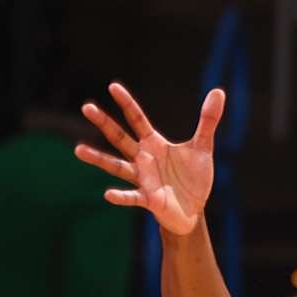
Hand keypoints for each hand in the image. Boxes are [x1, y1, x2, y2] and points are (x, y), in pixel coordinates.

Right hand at [75, 82, 224, 237]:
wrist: (193, 210)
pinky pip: (132, 196)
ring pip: (116, 166)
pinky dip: (121, 196)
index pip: (137, 119)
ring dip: (98, 159)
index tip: (112, 86)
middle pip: (120, 137)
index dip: (127, 103)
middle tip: (86, 107)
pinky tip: (108, 194)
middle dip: (104, 123)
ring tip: (78, 150)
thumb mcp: (203, 147)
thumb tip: (218, 91)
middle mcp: (143, 159)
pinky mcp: (148, 199)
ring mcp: (143, 179)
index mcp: (154, 144)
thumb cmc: (193, 178)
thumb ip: (207, 121)